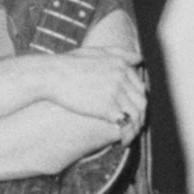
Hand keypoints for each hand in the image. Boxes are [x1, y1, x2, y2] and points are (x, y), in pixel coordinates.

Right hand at [32, 48, 146, 131]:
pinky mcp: (107, 107)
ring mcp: (116, 92)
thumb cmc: (68, 63)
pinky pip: (126, 124)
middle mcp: (122, 76)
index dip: (137, 102)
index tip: (132, 112)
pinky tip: (123, 141)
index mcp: (121, 64)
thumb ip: (119, 53)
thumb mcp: (96, 51)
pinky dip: (128, 134)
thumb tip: (139, 58)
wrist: (52, 74)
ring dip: (136, 128)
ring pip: (136, 114)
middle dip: (140, 116)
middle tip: (134, 127)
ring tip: (129, 137)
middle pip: (141, 101)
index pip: (140, 86)